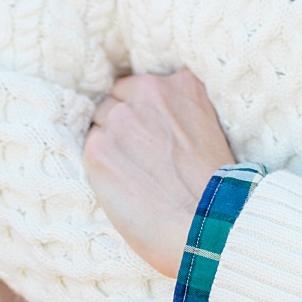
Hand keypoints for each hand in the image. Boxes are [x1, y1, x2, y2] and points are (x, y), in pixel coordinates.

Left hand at [82, 69, 235, 277]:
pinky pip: (88, 150)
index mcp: (182, 82)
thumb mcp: (208, 123)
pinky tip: (123, 185)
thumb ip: (179, 107)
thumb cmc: (213, 180)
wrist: (206, 220)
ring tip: (134, 174)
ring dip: (109, 144)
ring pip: (98, 124)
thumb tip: (150, 112)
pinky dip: (101, 168)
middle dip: (123, 125)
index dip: (142, 113)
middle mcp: (149, 92)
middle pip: (114, 101)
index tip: (151, 134)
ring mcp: (121, 120)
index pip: (139, 86)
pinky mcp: (98, 150)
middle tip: (141, 157)